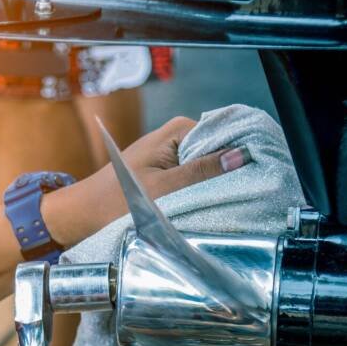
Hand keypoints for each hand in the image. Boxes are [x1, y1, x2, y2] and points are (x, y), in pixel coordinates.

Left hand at [42, 116, 248, 246]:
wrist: (84, 215)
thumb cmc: (115, 201)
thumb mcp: (164, 189)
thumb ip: (201, 172)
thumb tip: (240, 156)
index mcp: (177, 131)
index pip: (225, 133)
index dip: (243, 151)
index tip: (263, 170)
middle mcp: (177, 137)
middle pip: (219, 150)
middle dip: (232, 168)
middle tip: (251, 191)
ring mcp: (173, 154)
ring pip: (209, 166)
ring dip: (218, 182)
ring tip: (234, 200)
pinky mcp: (168, 172)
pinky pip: (196, 177)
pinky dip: (204, 189)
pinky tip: (214, 203)